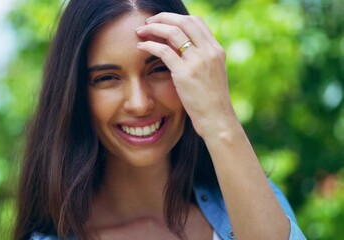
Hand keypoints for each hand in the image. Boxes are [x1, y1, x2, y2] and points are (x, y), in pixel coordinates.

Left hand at [136, 13, 237, 137]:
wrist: (217, 118)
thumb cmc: (211, 101)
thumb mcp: (211, 74)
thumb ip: (200, 59)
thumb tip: (181, 48)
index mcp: (216, 50)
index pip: (196, 22)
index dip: (177, 18)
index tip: (163, 21)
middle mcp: (209, 52)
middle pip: (184, 21)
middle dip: (163, 17)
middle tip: (148, 21)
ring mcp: (197, 62)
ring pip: (173, 32)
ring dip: (153, 28)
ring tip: (141, 30)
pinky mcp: (185, 74)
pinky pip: (163, 51)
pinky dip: (149, 45)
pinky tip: (140, 47)